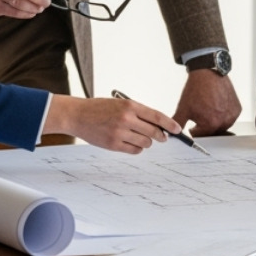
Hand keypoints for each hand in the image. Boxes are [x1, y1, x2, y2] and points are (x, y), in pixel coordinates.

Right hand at [47, 95, 181, 153]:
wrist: (77, 115)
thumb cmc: (99, 108)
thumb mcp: (121, 104)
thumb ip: (138, 113)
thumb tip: (158, 125)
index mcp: (130, 106)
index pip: (156, 116)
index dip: (169, 124)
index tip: (177, 129)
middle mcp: (126, 119)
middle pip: (154, 132)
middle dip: (161, 136)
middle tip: (163, 137)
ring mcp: (119, 133)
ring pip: (145, 143)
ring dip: (147, 142)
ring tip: (139, 137)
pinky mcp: (113, 144)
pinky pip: (134, 151)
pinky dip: (137, 148)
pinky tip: (131, 143)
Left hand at [173, 69, 241, 135]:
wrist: (207, 72)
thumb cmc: (197, 89)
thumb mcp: (183, 108)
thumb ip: (177, 123)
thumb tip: (173, 132)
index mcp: (210, 124)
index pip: (201, 136)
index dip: (194, 130)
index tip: (193, 125)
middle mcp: (223, 121)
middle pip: (212, 132)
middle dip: (205, 127)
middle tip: (200, 115)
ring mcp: (232, 115)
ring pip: (222, 126)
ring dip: (215, 122)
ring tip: (208, 109)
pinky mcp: (237, 109)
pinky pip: (230, 118)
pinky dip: (224, 115)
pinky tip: (217, 106)